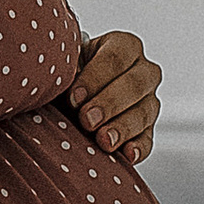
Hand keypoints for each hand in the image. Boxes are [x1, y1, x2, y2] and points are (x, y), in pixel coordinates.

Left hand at [71, 28, 160, 164]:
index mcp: (125, 47)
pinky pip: (148, 140)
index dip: (95, 78)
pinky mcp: (147, 130)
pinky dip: (138, 149)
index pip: (116, 57)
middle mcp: (144, 71)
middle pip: (135, 84)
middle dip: (110, 103)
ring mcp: (149, 101)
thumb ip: (66, 71)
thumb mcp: (68, 65)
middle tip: (87, 119)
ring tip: (103, 141)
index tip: (74, 97)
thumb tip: (54, 84)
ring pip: (144, 113)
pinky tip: (127, 156)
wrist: (74, 96)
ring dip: (123, 127)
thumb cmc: (70, 74)